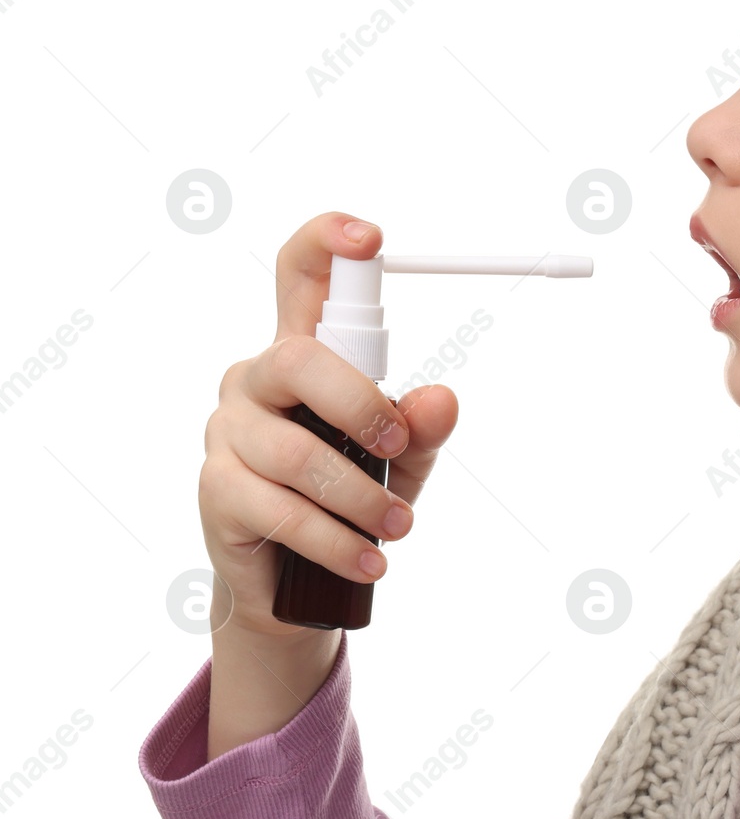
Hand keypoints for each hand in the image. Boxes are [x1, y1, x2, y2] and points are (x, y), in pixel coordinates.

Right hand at [197, 212, 459, 645]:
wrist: (297, 582)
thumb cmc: (349, 498)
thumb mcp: (402, 461)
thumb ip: (421, 428)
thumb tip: (443, 399)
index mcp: (303, 354)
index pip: (301, 276)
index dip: (328, 244)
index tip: (370, 236)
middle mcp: (257, 380)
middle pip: (298, 358)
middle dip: (361, 404)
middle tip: (399, 449)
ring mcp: (229, 432)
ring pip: (295, 451)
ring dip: (360, 496)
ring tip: (399, 526)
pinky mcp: (217, 490)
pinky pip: (281, 510)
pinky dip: (337, 541)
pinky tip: (370, 560)